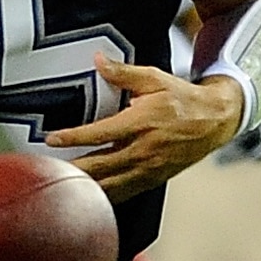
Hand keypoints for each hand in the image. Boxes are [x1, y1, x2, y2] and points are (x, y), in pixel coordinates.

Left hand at [46, 59, 244, 197]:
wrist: (215, 121)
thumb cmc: (183, 99)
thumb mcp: (155, 78)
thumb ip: (123, 72)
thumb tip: (98, 60)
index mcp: (142, 122)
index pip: (100, 133)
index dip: (73, 137)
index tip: (51, 139)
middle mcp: (144, 149)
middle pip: (100, 165)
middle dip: (71, 170)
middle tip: (46, 171)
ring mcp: (149, 168)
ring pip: (110, 185)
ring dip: (84, 189)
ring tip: (60, 187)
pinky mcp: (153, 180)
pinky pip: (124, 193)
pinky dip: (103, 198)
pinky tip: (86, 200)